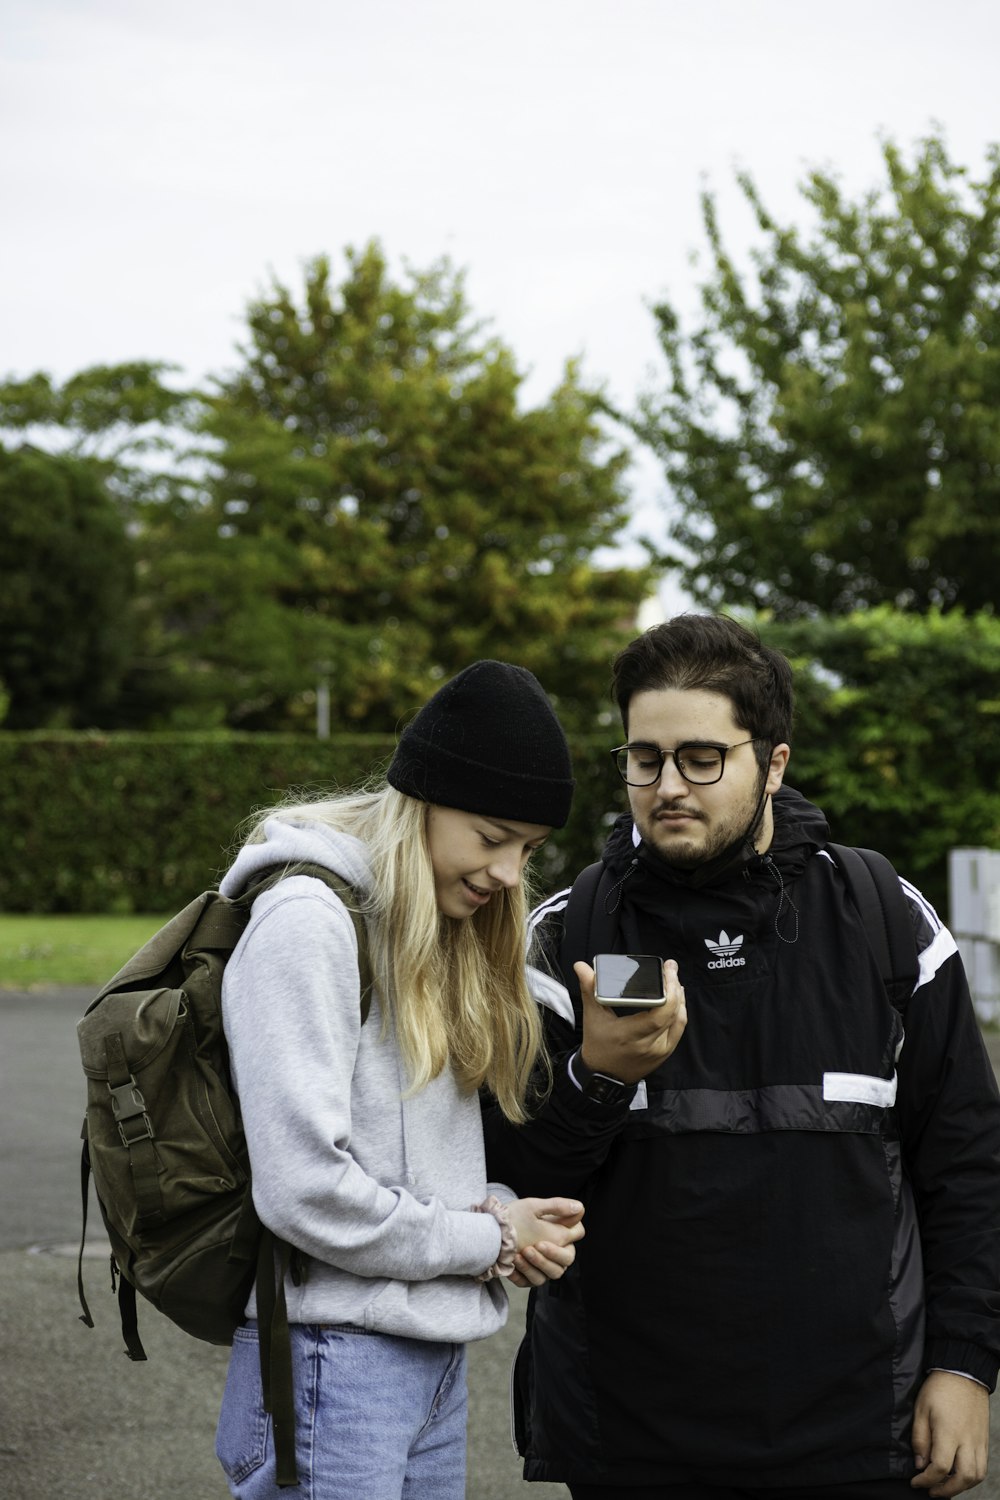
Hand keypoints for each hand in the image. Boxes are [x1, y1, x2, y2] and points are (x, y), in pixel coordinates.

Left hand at [504, 1196, 584, 1285]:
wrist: (491, 1230)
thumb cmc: (514, 1216)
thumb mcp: (532, 1207)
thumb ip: (557, 1206)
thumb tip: (580, 1207)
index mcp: (560, 1233)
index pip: (577, 1234)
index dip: (571, 1235)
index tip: (558, 1232)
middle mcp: (555, 1252)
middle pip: (567, 1260)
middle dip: (552, 1254)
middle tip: (536, 1245)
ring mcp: (543, 1267)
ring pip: (551, 1274)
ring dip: (537, 1264)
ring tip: (521, 1253)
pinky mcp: (529, 1278)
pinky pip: (530, 1281)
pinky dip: (522, 1274)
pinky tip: (513, 1264)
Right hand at [576, 958, 686, 1083]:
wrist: (604, 1077)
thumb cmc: (597, 1046)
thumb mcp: (592, 1017)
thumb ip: (589, 989)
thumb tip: (581, 966)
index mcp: (631, 1035)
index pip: (659, 1013)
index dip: (669, 991)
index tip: (666, 971)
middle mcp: (649, 1044)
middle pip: (672, 1013)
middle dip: (675, 987)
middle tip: (670, 968)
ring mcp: (660, 1050)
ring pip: (679, 1020)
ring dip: (679, 998)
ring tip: (674, 980)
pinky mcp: (665, 1053)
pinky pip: (678, 1028)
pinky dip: (679, 1012)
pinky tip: (676, 998)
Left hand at [910, 1371, 989, 1494]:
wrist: (964, 1373)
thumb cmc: (939, 1389)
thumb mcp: (921, 1409)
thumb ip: (920, 1439)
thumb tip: (920, 1464)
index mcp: (949, 1432)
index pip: (941, 1467)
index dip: (926, 1480)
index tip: (915, 1481)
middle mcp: (967, 1440)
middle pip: (963, 1478)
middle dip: (946, 1490)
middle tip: (931, 1491)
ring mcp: (979, 1441)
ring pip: (976, 1476)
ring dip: (961, 1487)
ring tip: (945, 1487)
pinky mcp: (984, 1440)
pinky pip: (982, 1467)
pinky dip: (972, 1478)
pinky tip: (959, 1476)